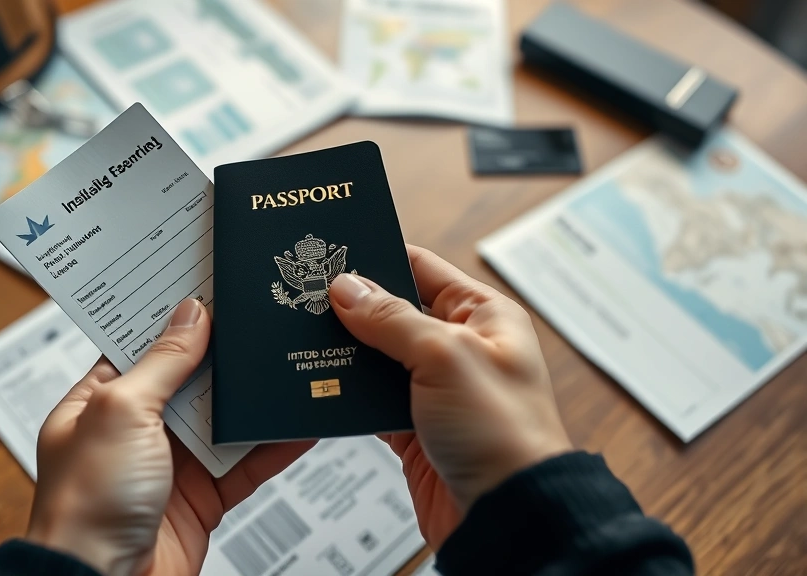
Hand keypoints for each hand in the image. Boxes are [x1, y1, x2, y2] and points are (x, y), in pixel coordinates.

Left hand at [25, 298, 313, 575]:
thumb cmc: (84, 505)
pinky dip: (273, 446)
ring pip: (224, 418)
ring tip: (289, 363)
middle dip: (224, 353)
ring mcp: (171, 463)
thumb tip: (192, 314)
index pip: (141, 343)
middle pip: (191, 376)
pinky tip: (298, 424)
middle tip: (261, 317)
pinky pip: (246, 463)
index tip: (210, 284)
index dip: (174, 315)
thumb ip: (162, 362)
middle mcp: (135, 428)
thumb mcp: (120, 411)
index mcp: (99, 400)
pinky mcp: (203, 496)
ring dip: (253, 398)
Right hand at [328, 246, 572, 547]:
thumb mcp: (444, 357)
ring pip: (377, 356)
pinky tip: (321, 384)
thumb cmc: (504, 434)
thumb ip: (391, 319)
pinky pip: (371, 398)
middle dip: (352, 308)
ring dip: (346, 352)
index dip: (378, 257)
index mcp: (483, 316)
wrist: (506, 515)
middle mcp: (460, 347)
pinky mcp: (414, 426)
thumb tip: (347, 288)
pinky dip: (347, 393)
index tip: (332, 253)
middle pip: (393, 311)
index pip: (421, 267)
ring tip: (304, 338)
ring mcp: (436, 388)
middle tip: (306, 297)